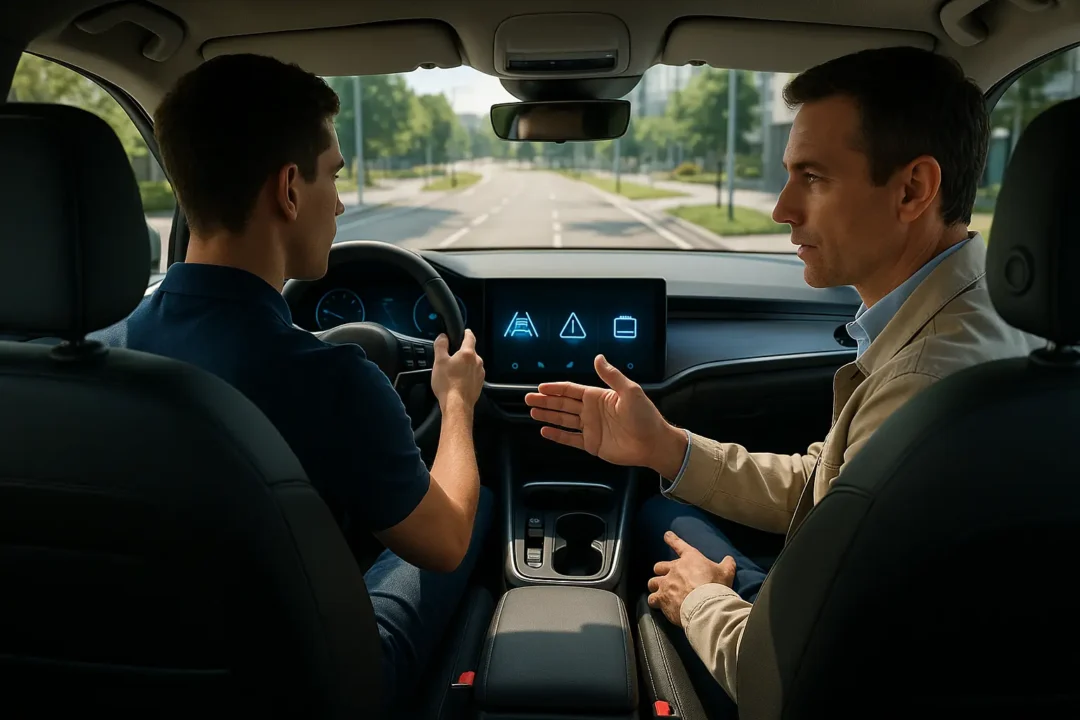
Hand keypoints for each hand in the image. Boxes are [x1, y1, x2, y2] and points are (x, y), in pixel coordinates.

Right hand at [431, 329, 484, 407]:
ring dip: (464, 365)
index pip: (470, 337)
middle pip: (470, 352)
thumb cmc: (448, 384)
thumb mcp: (439, 361)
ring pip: (472, 364)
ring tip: (453, 372)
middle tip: (450, 358)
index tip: (465, 331)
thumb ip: (441, 346)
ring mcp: (480, 373)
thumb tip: (443, 337)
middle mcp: (477, 362)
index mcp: (468, 353)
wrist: (457, 405)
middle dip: (462, 352)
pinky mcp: (480, 383)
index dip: (466, 333)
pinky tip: (458, 381)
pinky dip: (467, 375)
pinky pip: (473, 375)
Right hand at [524, 354, 687, 476]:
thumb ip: (612, 376)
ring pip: (563, 420)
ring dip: (548, 416)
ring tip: (532, 412)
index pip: (572, 390)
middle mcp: (592, 411)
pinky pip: (570, 438)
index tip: (541, 387)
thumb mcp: (630, 391)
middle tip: (528, 398)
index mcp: (599, 397)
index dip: (555, 388)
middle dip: (546, 401)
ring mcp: (591, 428)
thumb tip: (598, 358)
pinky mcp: (591, 444)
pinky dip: (557, 435)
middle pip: (563, 404)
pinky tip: (545, 430)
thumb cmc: (645, 416)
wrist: (653, 443)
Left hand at [647, 531, 736, 626]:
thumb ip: (727, 564)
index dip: (672, 539)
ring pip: (652, 583)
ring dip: (656, 587)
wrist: (705, 605)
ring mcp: (665, 584)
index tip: (667, 535)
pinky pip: (652, 599)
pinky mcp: (662, 598)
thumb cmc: (715, 586)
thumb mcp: (726, 572)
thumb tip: (729, 559)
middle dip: (661, 571)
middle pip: (659, 566)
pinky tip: (658, 605)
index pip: (679, 544)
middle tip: (666, 577)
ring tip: (659, 592)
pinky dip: (655, 602)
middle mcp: (674, 569)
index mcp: (690, 559)